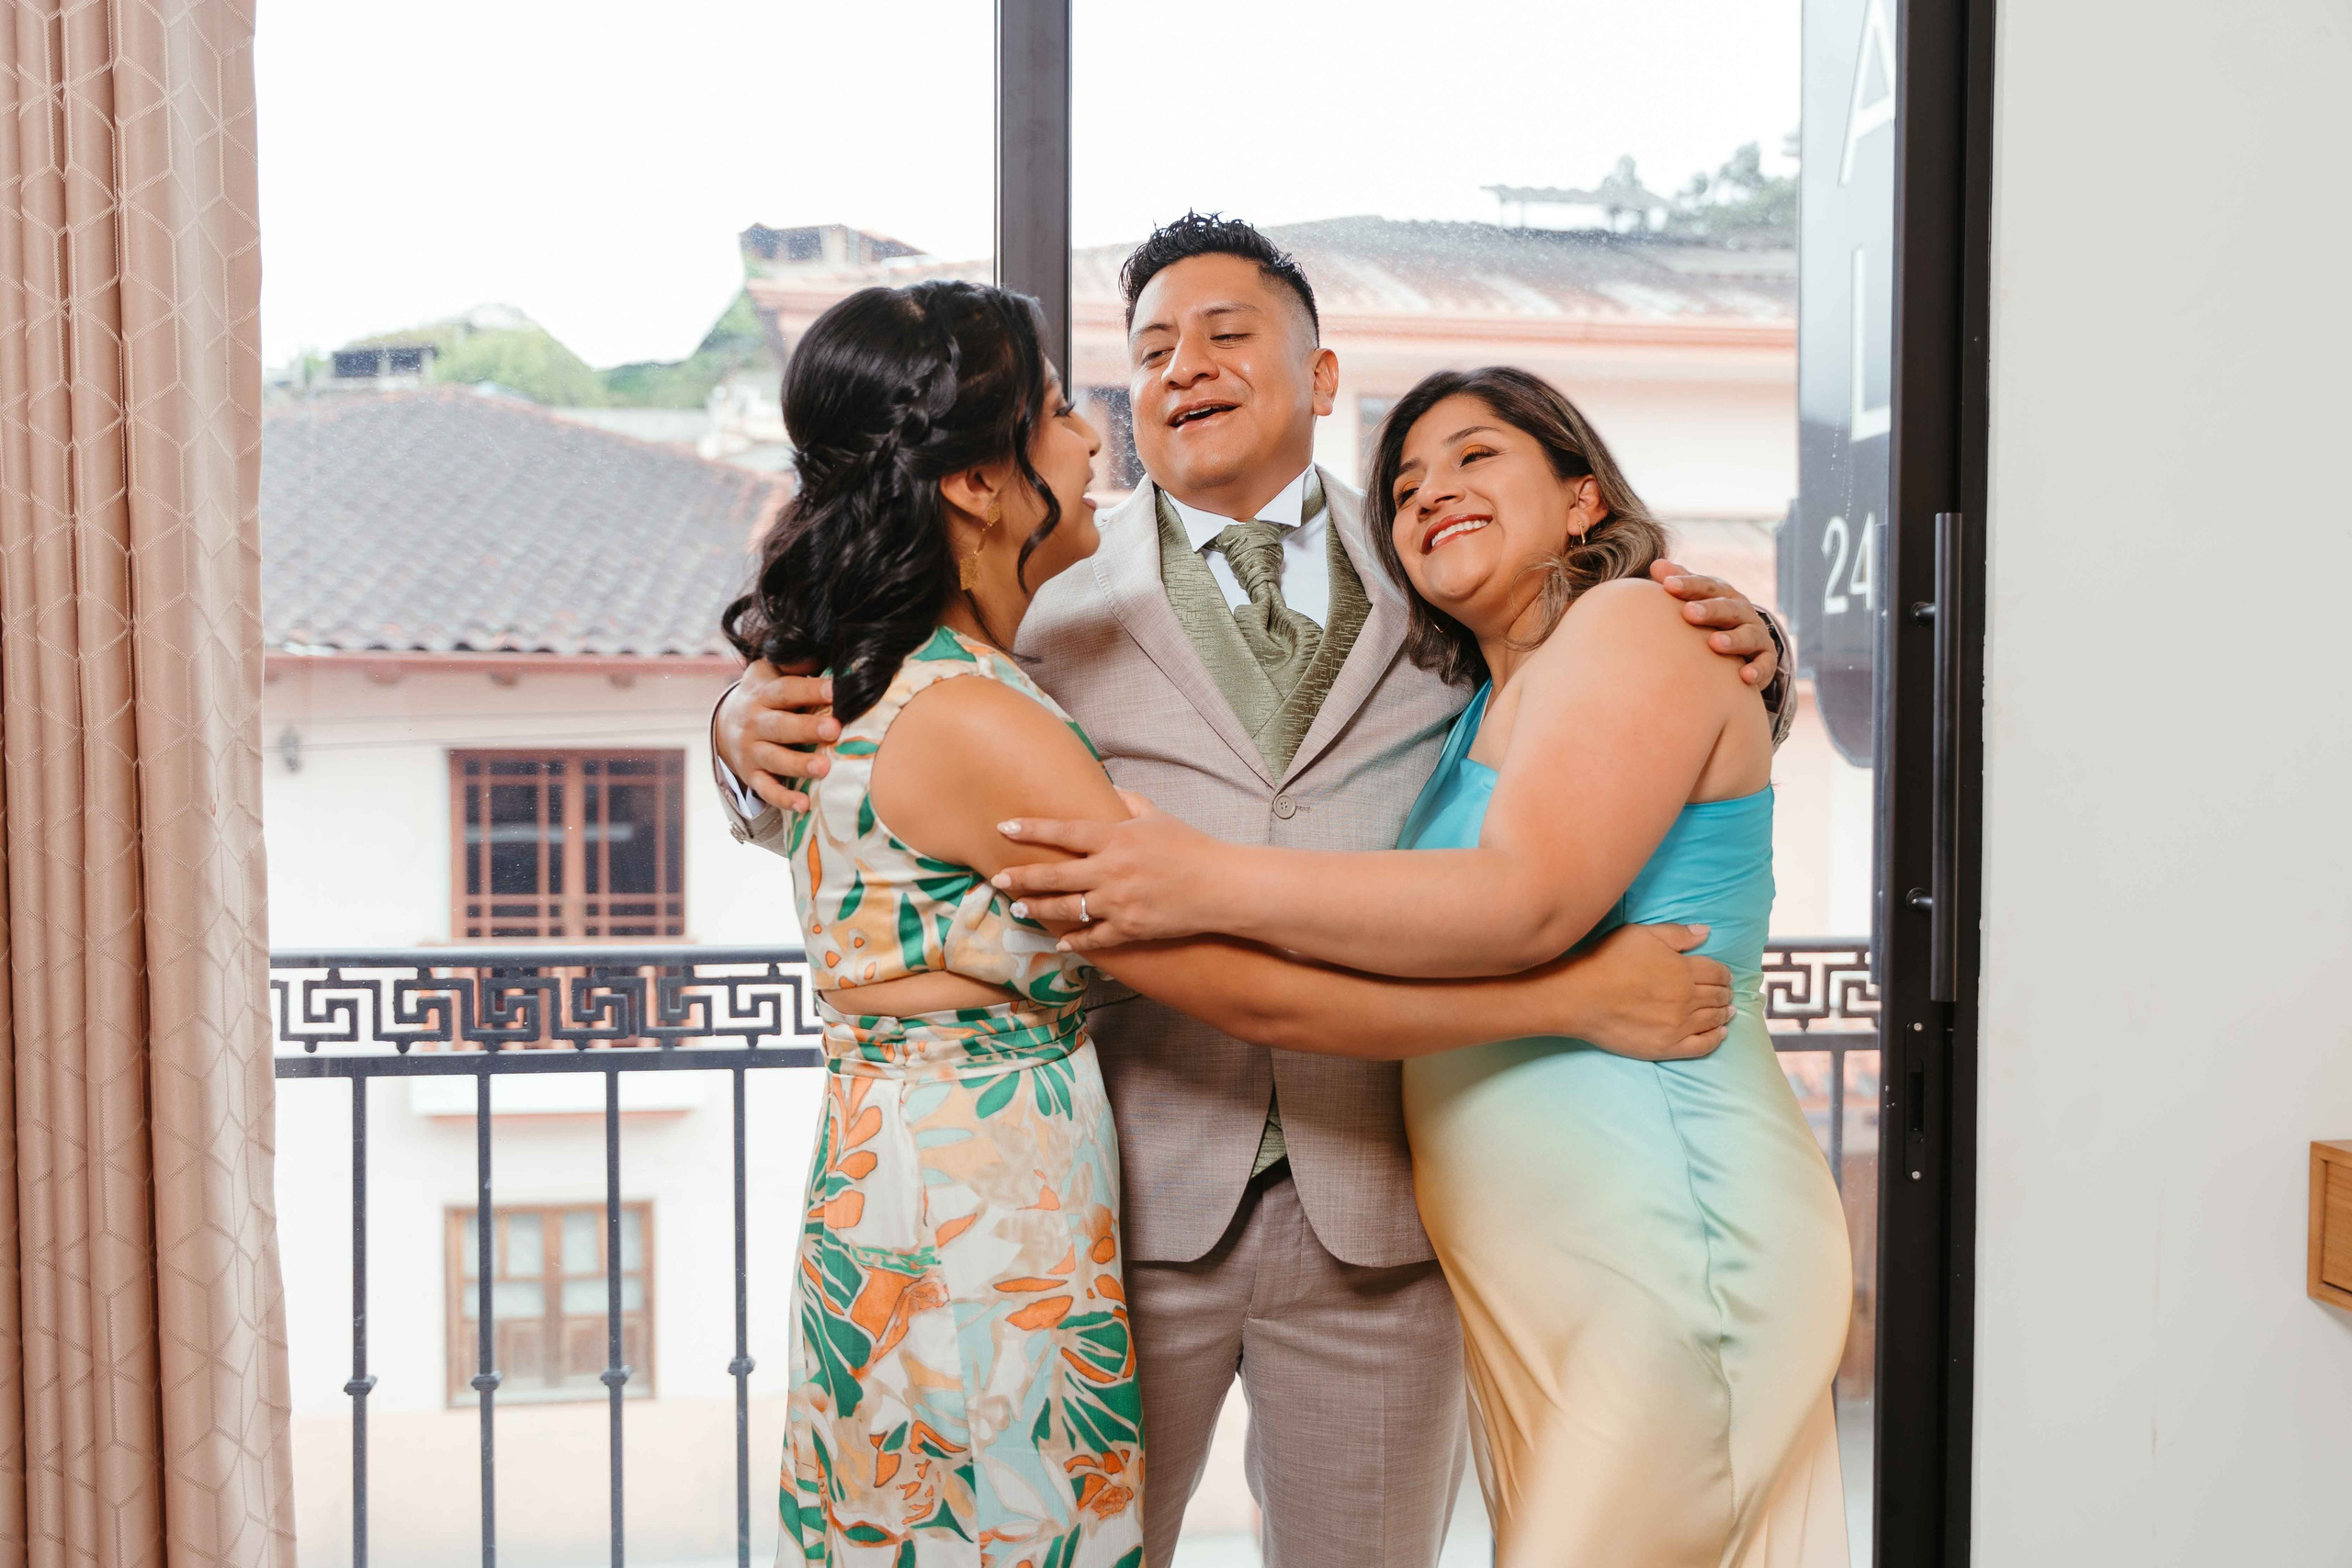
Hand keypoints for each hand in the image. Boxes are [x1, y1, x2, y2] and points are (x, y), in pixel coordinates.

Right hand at [715, 659, 837, 813]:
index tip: (837, 690)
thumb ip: (792, 663)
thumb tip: (818, 653)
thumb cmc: (765, 693)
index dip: (810, 690)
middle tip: (834, 729)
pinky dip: (783, 799)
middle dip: (806, 728)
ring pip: (774, 759)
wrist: (726, 721)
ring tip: (824, 768)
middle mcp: (753, 722)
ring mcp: (751, 751)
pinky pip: (766, 789)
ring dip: (798, 765)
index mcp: (762, 694)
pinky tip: (804, 805)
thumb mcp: (770, 671)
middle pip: (780, 726)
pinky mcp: (751, 775)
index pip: (786, 690)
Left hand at [991, 793, 1214, 950]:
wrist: (1220, 887)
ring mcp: (1118, 902)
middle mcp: (1111, 870)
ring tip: (1020, 908)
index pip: (1063, 832)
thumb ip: (1127, 800)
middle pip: (1054, 875)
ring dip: (1038, 909)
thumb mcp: (1157, 816)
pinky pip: (1093, 938)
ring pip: (1066, 908)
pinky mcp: (1129, 929)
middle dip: (1021, 877)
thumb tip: (1106, 784)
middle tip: (998, 879)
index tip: (1004, 828)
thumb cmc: (1190, 847)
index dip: (1031, 829)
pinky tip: (1060, 941)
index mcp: (1116, 838)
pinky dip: (1075, 941)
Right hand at [1559, 922, 1734, 1059]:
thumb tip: (1706, 932)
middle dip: (1725, 993)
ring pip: (1713, 1020)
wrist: (1581, 997)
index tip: (1724, 976)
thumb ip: (1677, 934)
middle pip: (1718, 996)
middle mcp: (1688, 998)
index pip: (1717, 972)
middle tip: (1727, 994)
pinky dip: (1716, 1039)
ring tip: (1728, 1012)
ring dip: (1724, 1014)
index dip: (1724, 974)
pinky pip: (1701, 1046)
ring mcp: (1679, 1025)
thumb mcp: (1641, 934)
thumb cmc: (1607, 960)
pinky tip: (1720, 1034)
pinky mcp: (1667, 1047)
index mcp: (1684, 970)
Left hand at [1650, 559, 1777, 688]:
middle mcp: (1742, 611)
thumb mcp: (1697, 598)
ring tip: (1715, 643)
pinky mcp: (1766, 659)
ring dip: (1733, 639)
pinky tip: (1745, 677)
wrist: (1745, 643)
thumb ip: (1680, 583)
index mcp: (1723, 594)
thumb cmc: (1710, 618)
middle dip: (1710, 609)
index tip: (1668, 585)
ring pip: (1748, 634)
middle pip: (1728, 608)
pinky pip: (1765, 664)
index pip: (1706, 586)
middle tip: (1689, 613)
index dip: (1689, 584)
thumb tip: (1656, 564)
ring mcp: (1756, 634)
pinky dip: (1757, 670)